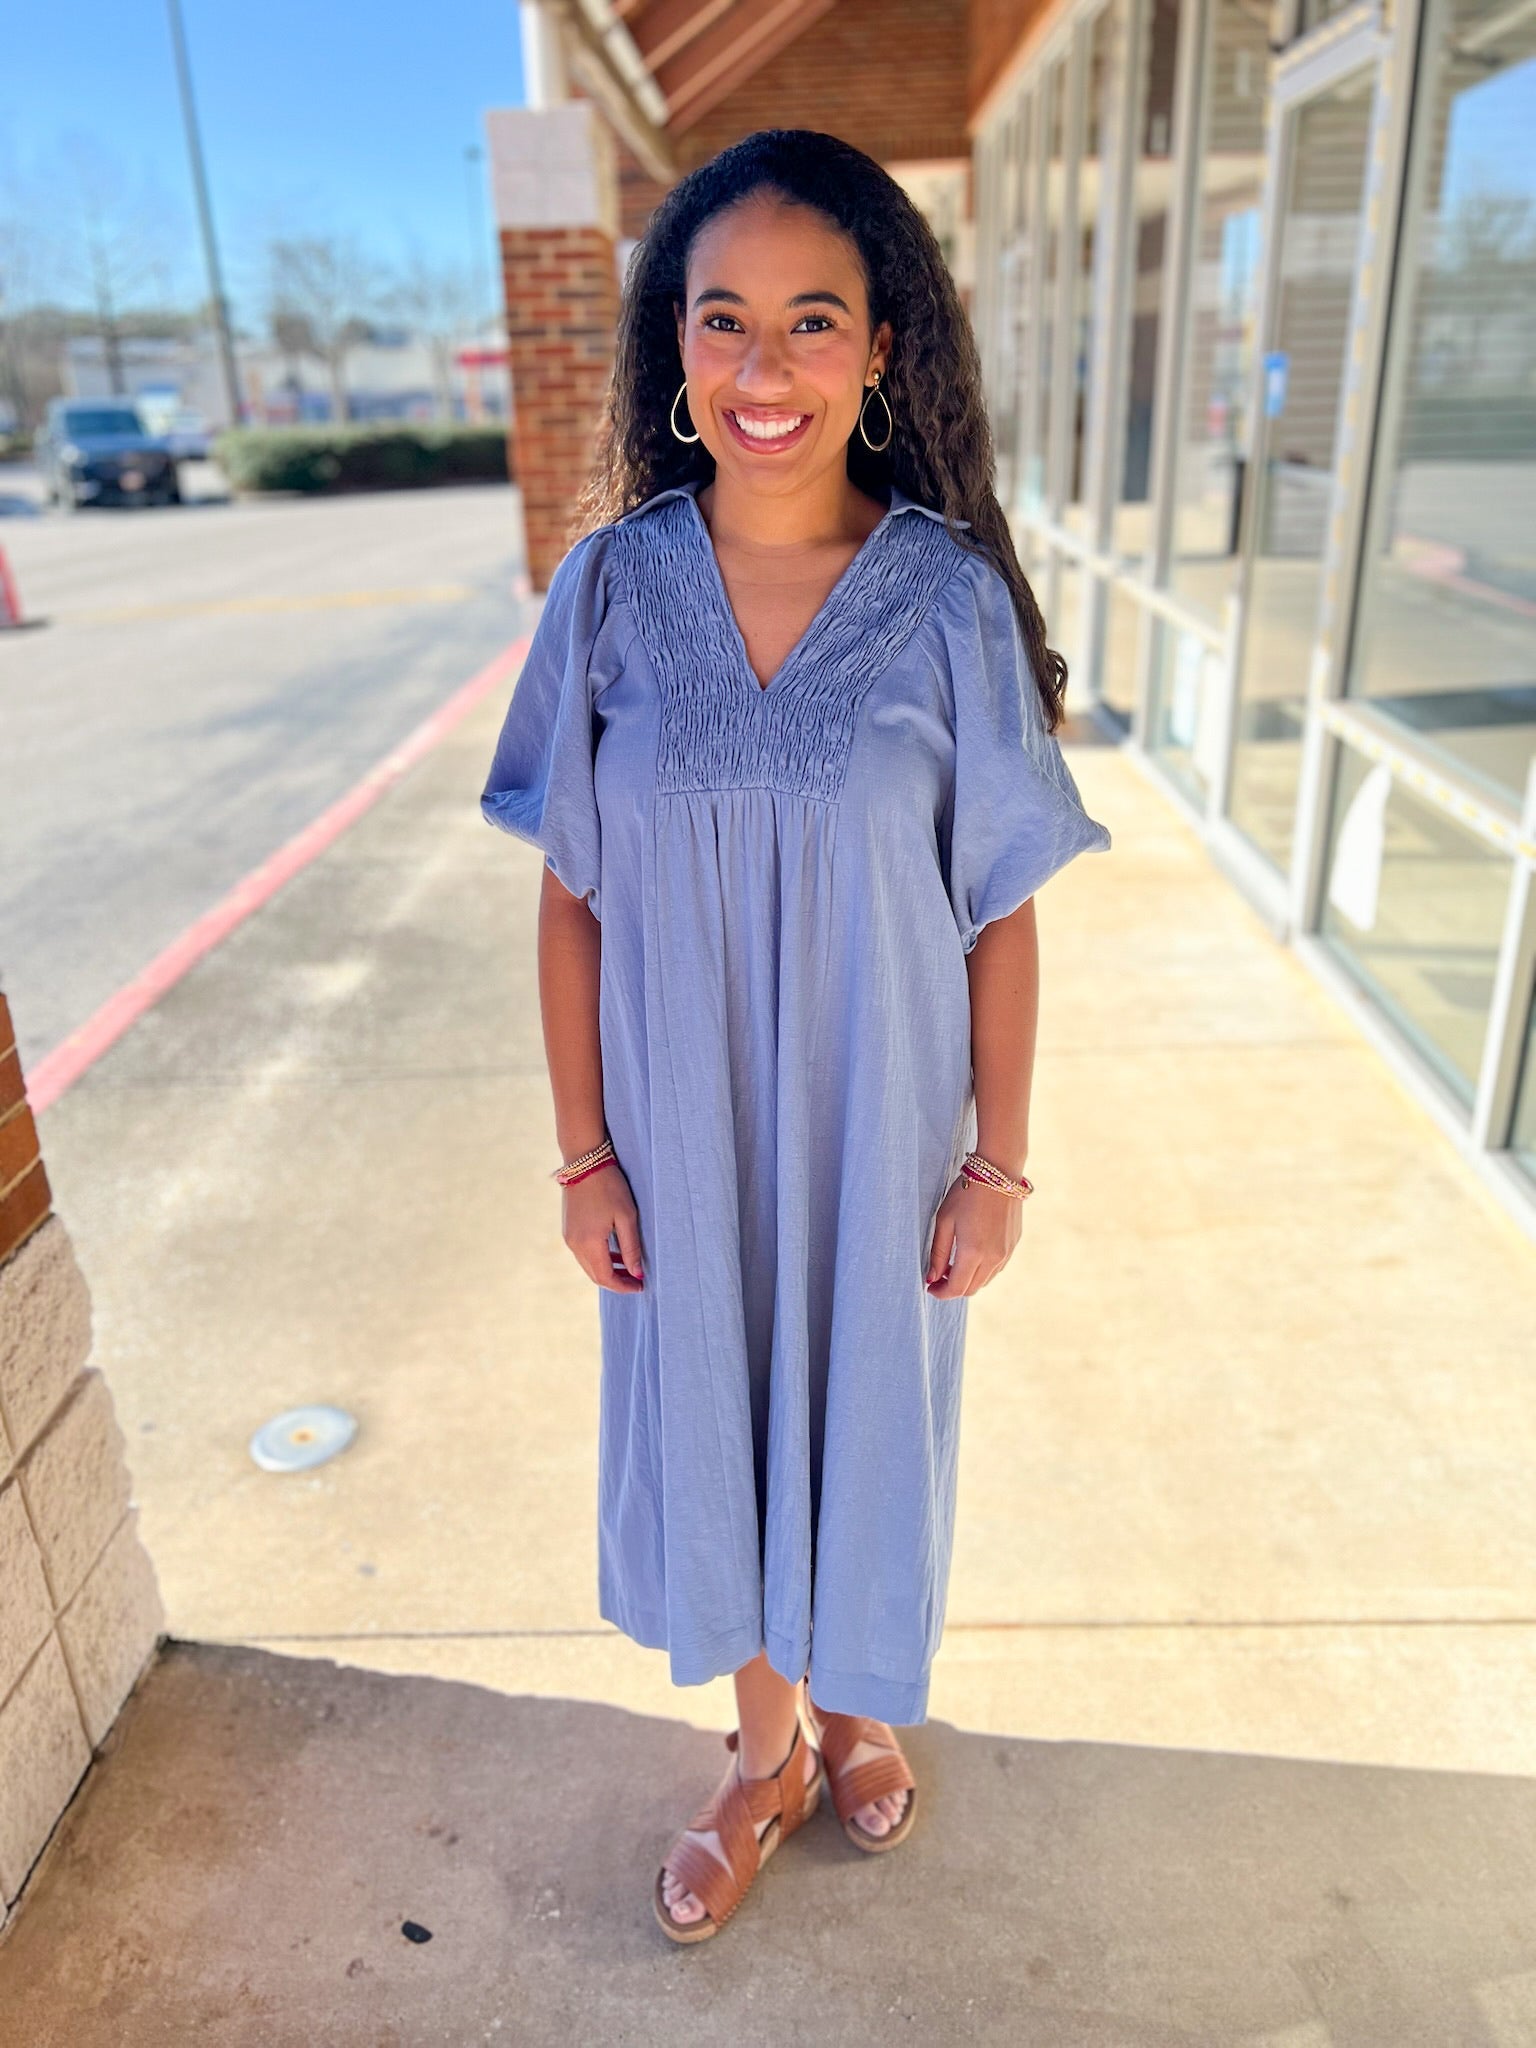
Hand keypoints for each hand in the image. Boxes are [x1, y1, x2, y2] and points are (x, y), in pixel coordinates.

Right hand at [562, 1162, 645, 1292]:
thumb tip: (637, 1274)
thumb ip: (631, 1248)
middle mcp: (575, 1245)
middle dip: (617, 1281)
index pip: (606, 1278)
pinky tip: (614, 1253)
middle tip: (637, 1280)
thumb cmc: (609, 1186)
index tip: (641, 1286)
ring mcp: (569, 1238)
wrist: (584, 1162)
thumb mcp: (626, 1216)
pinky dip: (599, 1259)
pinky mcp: (568, 1230)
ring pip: (589, 1266)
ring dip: (608, 1270)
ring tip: (629, 1267)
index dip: (624, 1286)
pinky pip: (584, 1254)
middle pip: (596, 1276)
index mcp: (589, 1243)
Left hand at [924, 1172, 1022, 1296]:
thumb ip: (938, 1253)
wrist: (998, 1172)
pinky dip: (982, 1269)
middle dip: (953, 1288)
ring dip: (968, 1279)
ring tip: (953, 1264)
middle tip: (939, 1276)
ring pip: (985, 1280)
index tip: (930, 1287)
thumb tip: (932, 1278)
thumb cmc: (966, 1192)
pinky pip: (996, 1267)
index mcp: (973, 1252)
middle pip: (971, 1289)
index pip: (956, 1289)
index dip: (941, 1293)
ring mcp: (1006, 1252)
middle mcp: (993, 1257)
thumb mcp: (944, 1221)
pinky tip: (972, 1253)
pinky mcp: (1013, 1245)